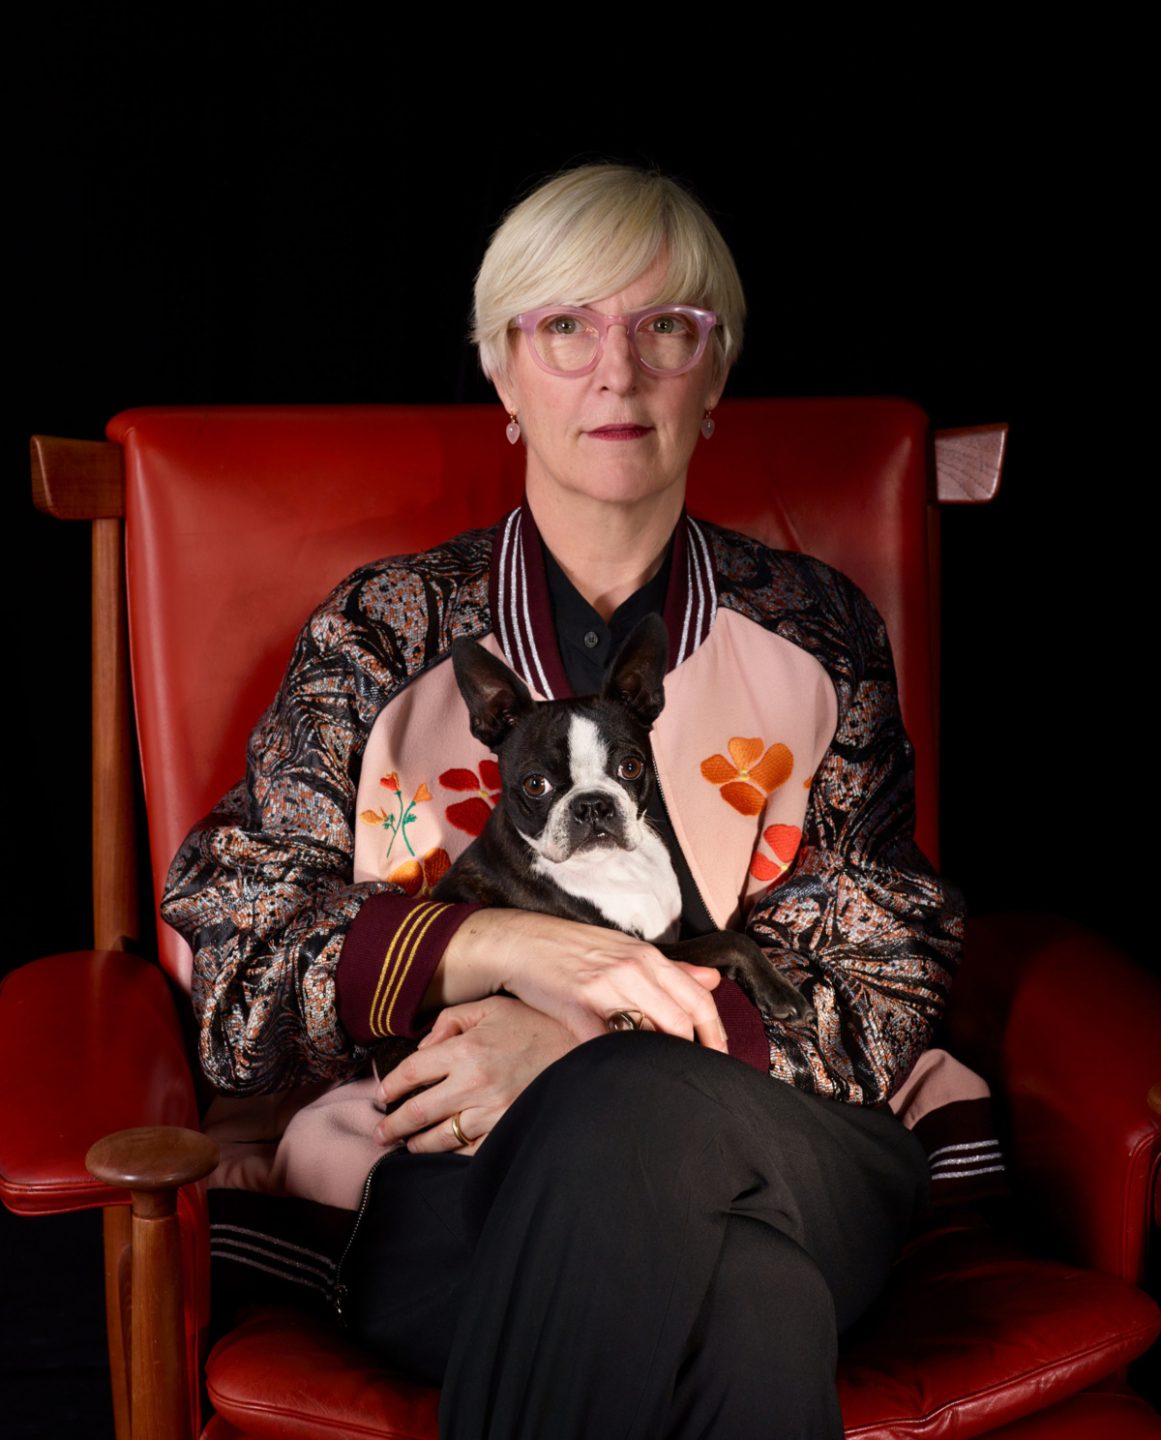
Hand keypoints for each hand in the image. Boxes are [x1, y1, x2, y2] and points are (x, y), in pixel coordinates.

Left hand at [374, 994, 574, 1153]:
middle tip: (380, 1134)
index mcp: (465, 1050)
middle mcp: (473, 1084)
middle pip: (418, 1113)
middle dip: (392, 1126)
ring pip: (440, 1138)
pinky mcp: (506, 1129)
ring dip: (417, 1145)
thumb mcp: (493, 1007)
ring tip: (407, 1146)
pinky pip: (470, 1150)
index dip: (390, 1087)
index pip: (412, 1073)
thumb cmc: (536, 1025)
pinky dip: (453, 1154)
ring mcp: (490, 1112)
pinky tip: (444, 1152)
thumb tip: (425, 1048)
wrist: (582, 1052)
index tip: (381, 1096)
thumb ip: (452, 1020)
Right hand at [428, 908, 725, 1051]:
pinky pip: (606, 1041)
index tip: (720, 1056)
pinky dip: (619, 1059)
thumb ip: (671, 968)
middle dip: (695, 1052)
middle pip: (680, 1019)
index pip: (697, 998)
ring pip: (649, 1032)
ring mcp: (604, 986)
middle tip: (697, 1077)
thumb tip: (713, 980)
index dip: (715, 1032)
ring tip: (666, 1079)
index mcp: (647, 956)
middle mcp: (631, 968)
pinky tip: (623, 1072)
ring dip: (660, 1059)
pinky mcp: (576, 1005)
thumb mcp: (626, 949)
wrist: (521, 942)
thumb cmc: (574, 948)